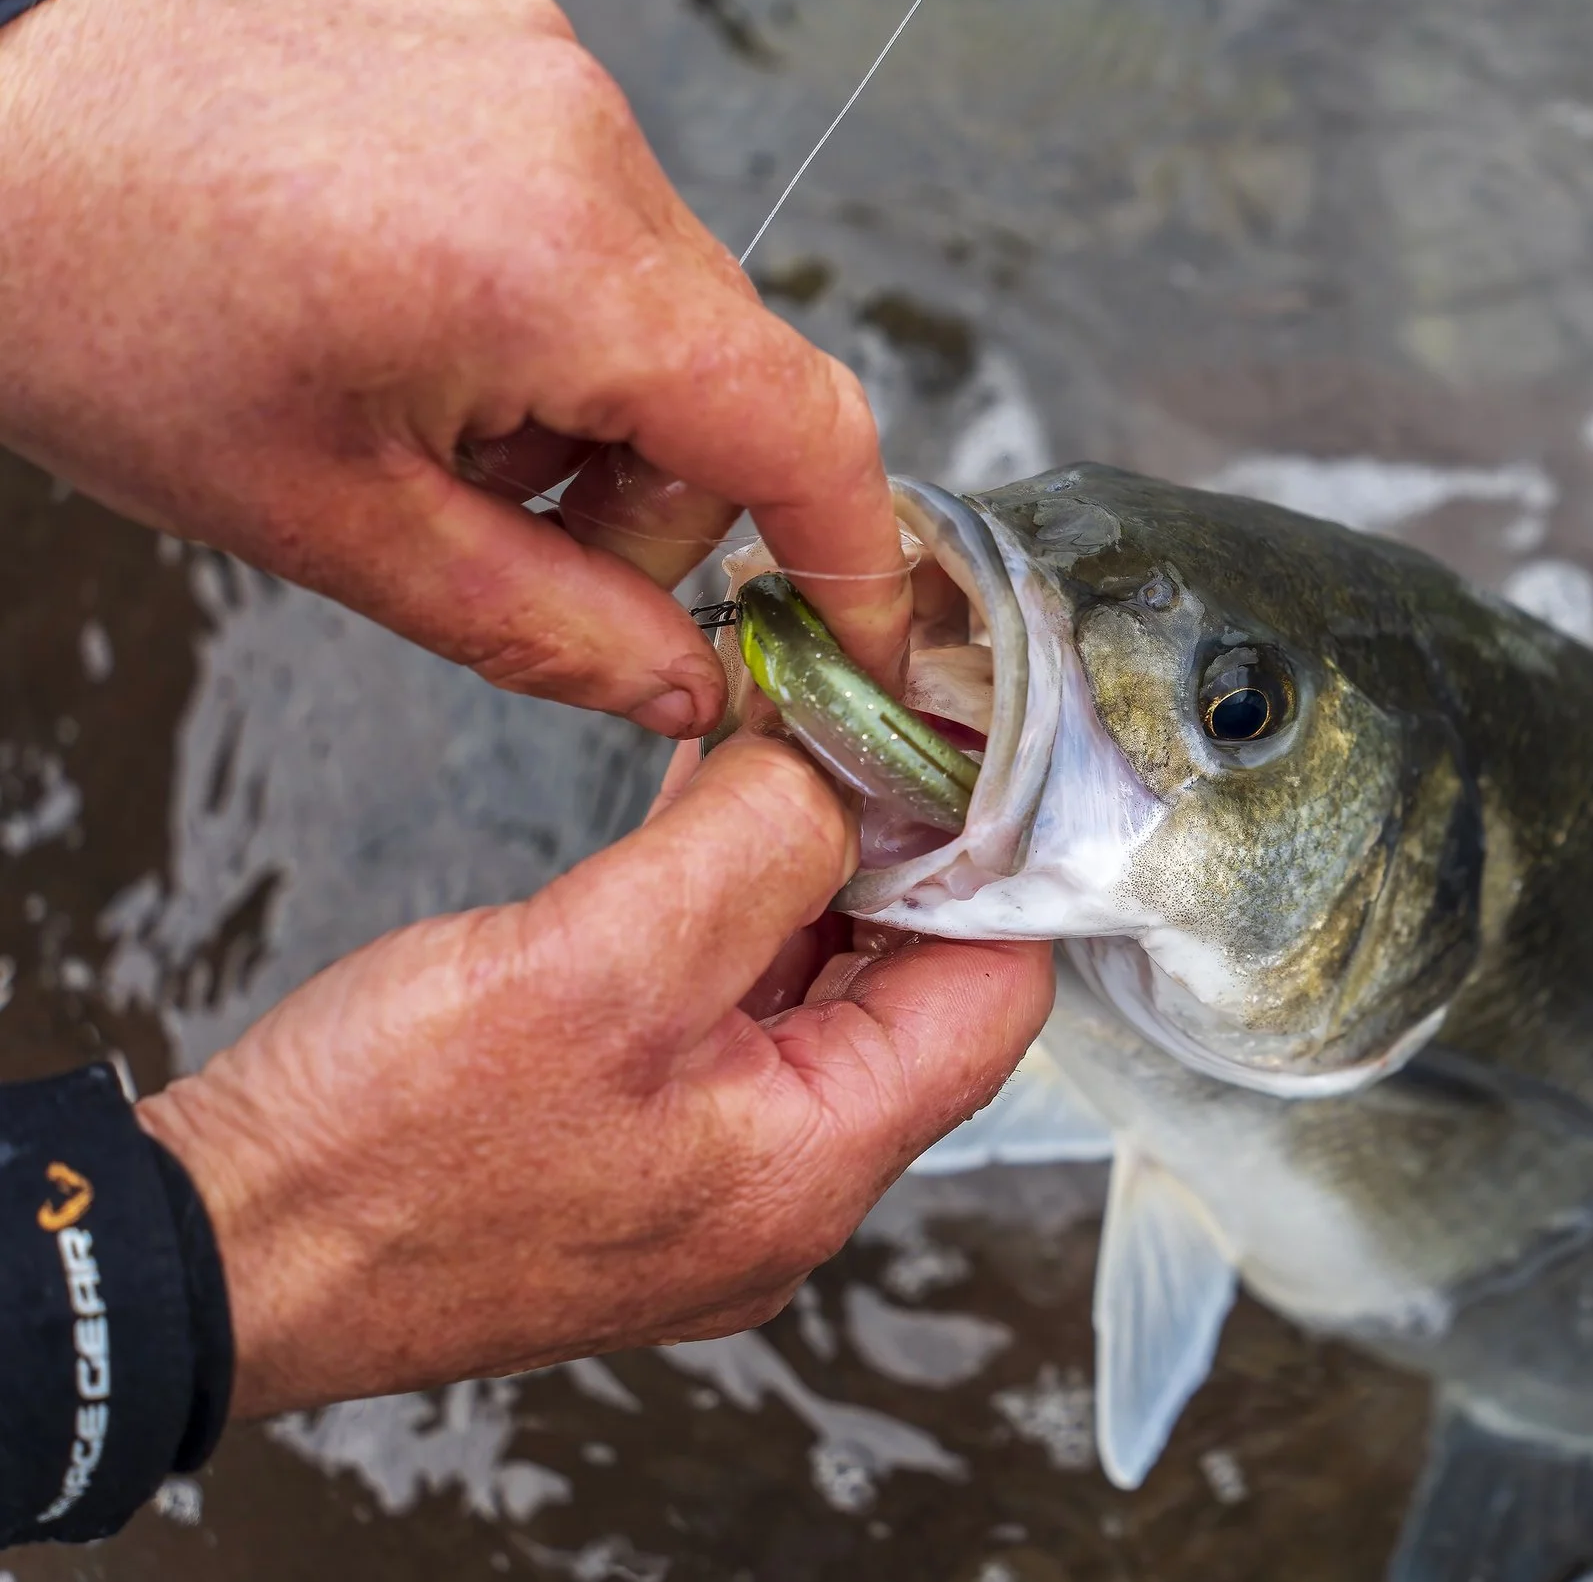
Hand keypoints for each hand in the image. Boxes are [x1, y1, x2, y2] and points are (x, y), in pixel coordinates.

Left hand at [0, 0, 909, 727]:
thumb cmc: (103, 319)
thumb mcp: (339, 529)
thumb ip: (554, 632)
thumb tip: (690, 692)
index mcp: (550, 265)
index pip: (801, 432)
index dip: (851, 561)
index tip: (857, 641)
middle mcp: (581, 135)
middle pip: (731, 373)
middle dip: (647, 485)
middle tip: (505, 519)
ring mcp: (547, 67)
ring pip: (669, 296)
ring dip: (593, 388)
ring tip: (432, 396)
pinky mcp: (508, 30)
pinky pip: (603, 203)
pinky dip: (549, 289)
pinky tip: (424, 301)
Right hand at [134, 736, 1055, 1417]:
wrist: (218, 1254)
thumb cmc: (382, 1148)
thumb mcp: (597, 961)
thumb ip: (754, 849)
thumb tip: (840, 772)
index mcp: (811, 1162)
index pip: (992, 996)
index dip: (984, 857)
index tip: (949, 743)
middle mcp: (782, 1187)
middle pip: (908, 992)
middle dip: (888, 849)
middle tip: (858, 721)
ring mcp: (709, 1175)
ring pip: (811, 994)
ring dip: (802, 871)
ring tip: (782, 743)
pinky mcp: (635, 1148)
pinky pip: (724, 1015)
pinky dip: (727, 913)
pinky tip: (704, 814)